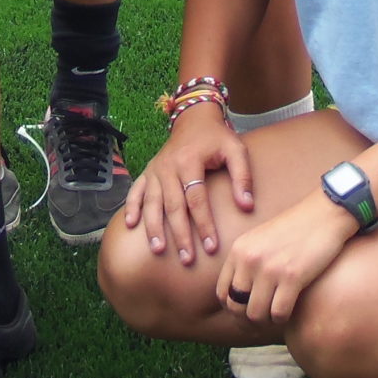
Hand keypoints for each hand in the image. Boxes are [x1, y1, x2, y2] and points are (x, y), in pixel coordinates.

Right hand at [124, 103, 253, 264]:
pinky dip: (131, 207)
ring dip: (154, 227)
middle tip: (187, 259)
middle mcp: (168, 166)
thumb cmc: (217, 137)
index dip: (205, 224)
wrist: (194, 119)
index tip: (211, 247)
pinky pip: (136, 191)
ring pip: (152, 202)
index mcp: (190, 161)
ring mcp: (155, 169)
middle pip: (173, 205)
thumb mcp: (236, 149)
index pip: (197, 199)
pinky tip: (130, 225)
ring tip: (159, 249)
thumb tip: (246, 206)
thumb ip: (242, 176)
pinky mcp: (148, 172)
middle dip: (180, 234)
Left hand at [215, 192, 357, 325]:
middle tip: (262, 320)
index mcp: (239, 250)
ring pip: (256, 315)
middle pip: (236, 308)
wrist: (324, 213)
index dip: (233, 310)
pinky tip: (290, 310)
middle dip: (248, 320)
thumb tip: (238, 297)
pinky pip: (278, 313)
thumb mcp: (260, 240)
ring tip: (276, 315)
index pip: (222, 293)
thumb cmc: (295, 229)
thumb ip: (246, 262)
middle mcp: (249, 259)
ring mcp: (270, 268)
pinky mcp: (292, 276)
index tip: (247, 312)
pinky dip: (283, 319)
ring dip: (266, 322)